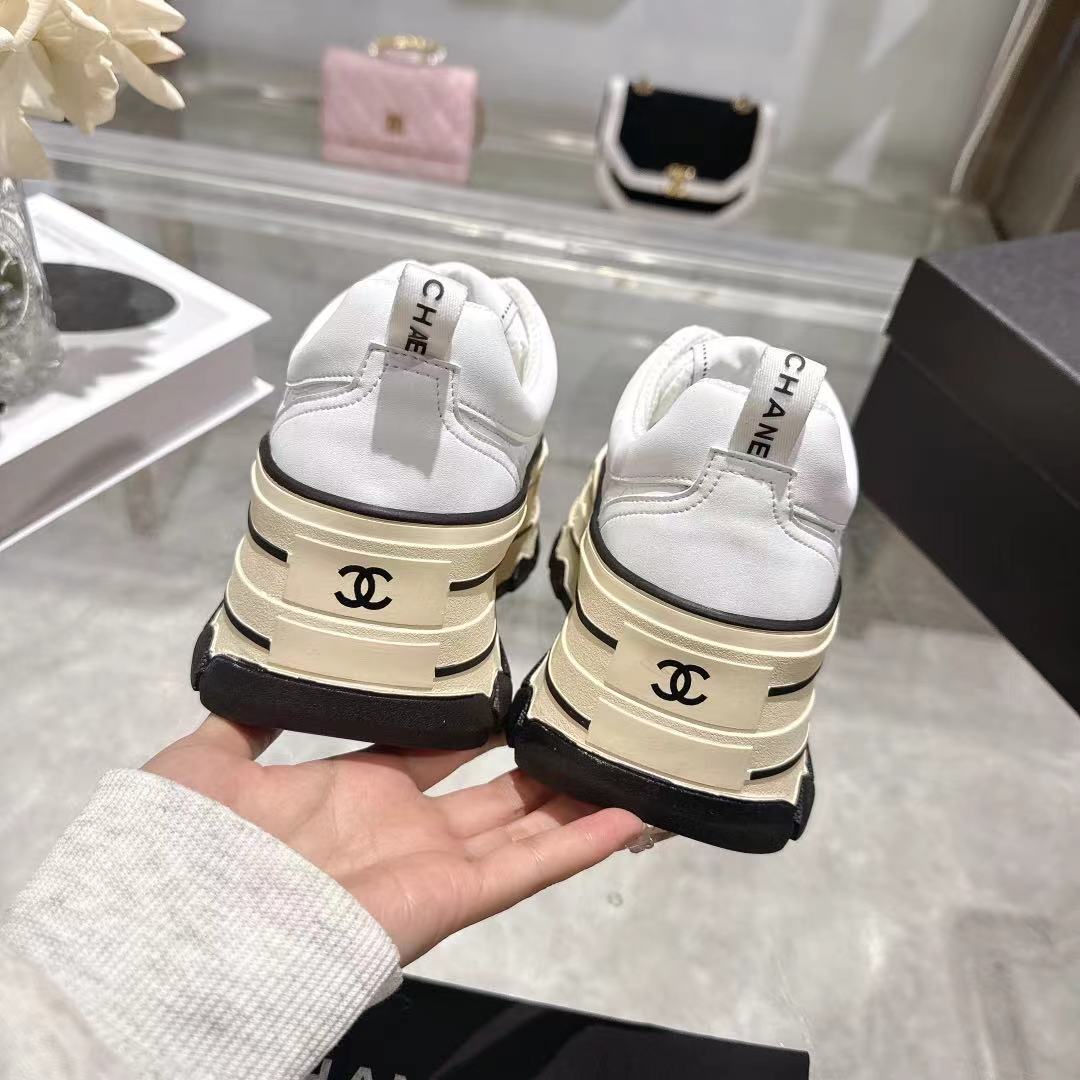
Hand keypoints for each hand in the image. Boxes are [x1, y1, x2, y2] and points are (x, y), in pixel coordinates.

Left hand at [144, 716, 641, 963]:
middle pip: (491, 794)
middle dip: (538, 767)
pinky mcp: (449, 899)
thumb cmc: (189, 843)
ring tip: (625, 766)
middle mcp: (402, 828)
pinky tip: (627, 815)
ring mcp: (431, 864)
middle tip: (585, 732)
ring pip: (523, 829)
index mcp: (354, 791)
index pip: (432, 753)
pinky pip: (526, 871)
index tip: (509, 698)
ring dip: (575, 801)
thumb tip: (263, 668)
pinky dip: (579, 846)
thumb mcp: (208, 761)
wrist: (177, 928)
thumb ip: (246, 719)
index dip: (474, 729)